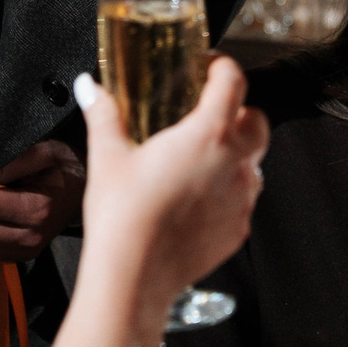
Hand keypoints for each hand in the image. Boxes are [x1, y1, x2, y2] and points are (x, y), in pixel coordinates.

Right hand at [45, 55, 270, 346]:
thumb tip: (90, 88)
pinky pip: (243, 200)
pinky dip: (228, 192)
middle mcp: (234, 164)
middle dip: (239, 112)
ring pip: (254, 163)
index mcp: (207, 135)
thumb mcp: (107, 156)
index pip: (233, 82)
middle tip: (208, 114)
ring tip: (200, 160)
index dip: (223, 67)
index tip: (209, 67)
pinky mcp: (238, 230)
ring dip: (236, 154)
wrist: (133, 279)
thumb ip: (103, 114)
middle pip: (257, 121)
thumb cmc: (122, 219)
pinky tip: (196, 199)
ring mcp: (241, 199)